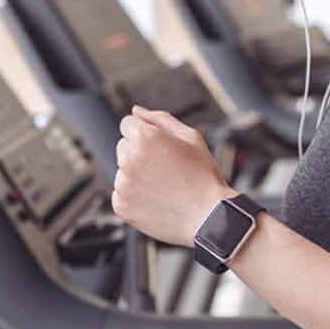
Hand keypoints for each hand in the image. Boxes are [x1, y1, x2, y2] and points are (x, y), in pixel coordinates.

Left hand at [111, 105, 233, 246]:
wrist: (208, 217)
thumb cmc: (203, 176)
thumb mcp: (190, 137)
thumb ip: (160, 119)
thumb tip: (135, 111)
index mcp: (144, 138)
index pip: (127, 124)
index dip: (146, 134)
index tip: (160, 148)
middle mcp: (129, 159)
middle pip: (123, 146)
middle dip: (139, 153)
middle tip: (165, 169)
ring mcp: (123, 184)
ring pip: (122, 171)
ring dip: (136, 175)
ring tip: (163, 186)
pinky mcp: (121, 204)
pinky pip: (121, 193)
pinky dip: (134, 196)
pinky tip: (156, 199)